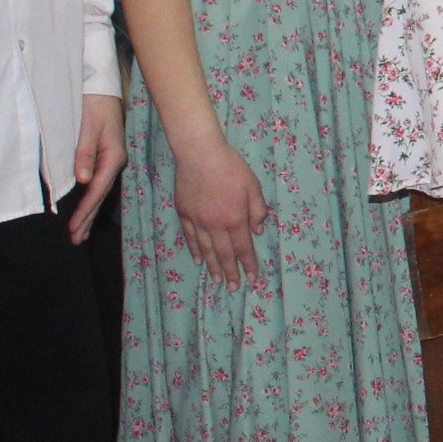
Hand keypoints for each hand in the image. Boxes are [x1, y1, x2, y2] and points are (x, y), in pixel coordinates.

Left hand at [68, 94, 126, 242]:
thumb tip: (83, 180)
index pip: (98, 189)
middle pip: (101, 196)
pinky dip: (92, 200)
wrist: (101, 87)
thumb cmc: (94, 104)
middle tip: (76, 240)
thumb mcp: (88, 126)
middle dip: (88, 219)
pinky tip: (87, 209)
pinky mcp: (107, 157)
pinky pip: (99, 184)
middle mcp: (115, 161)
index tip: (73, 228)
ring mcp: (113, 160)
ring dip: (90, 213)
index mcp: (113, 156)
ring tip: (80, 234)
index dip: (85, 210)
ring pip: (100, 192)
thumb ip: (85, 153)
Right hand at [170, 129, 267, 284]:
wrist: (200, 153)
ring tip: (217, 280)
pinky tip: (199, 260)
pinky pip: (190, 237)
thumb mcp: (253, 186)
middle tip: (232, 287)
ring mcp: (198, 220)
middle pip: (224, 254)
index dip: (248, 264)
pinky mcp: (184, 213)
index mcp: (235, 218)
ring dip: (212, 266)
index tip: (252, 278)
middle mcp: (216, 224)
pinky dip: (195, 250)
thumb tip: (258, 231)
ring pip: (206, 249)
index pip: (243, 247)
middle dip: (230, 272)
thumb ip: (258, 210)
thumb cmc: (231, 167)